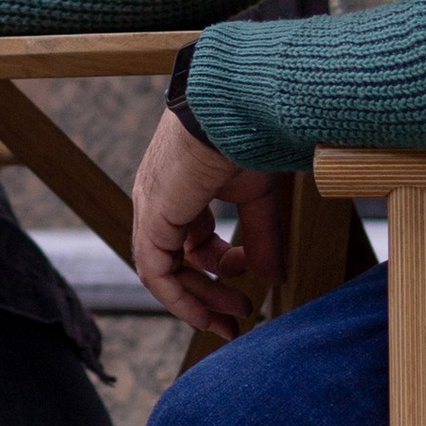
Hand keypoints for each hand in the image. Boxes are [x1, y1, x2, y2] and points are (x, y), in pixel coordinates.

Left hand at [131, 109, 288, 335]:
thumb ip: (262, 237)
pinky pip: (156, 272)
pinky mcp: (152, 217)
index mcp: (182, 189)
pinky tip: (208, 312)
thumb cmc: (246, 135)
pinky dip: (179, 299)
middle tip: (239, 317)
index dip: (221, 270)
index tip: (253, 287)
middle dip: (208, 294)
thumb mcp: (258, 196)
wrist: (236, 108)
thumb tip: (273, 278)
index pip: (192, 241)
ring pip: (164, 271)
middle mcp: (160, 200)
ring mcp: (152, 208)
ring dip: (199, 300)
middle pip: (177, 260)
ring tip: (234, 316)